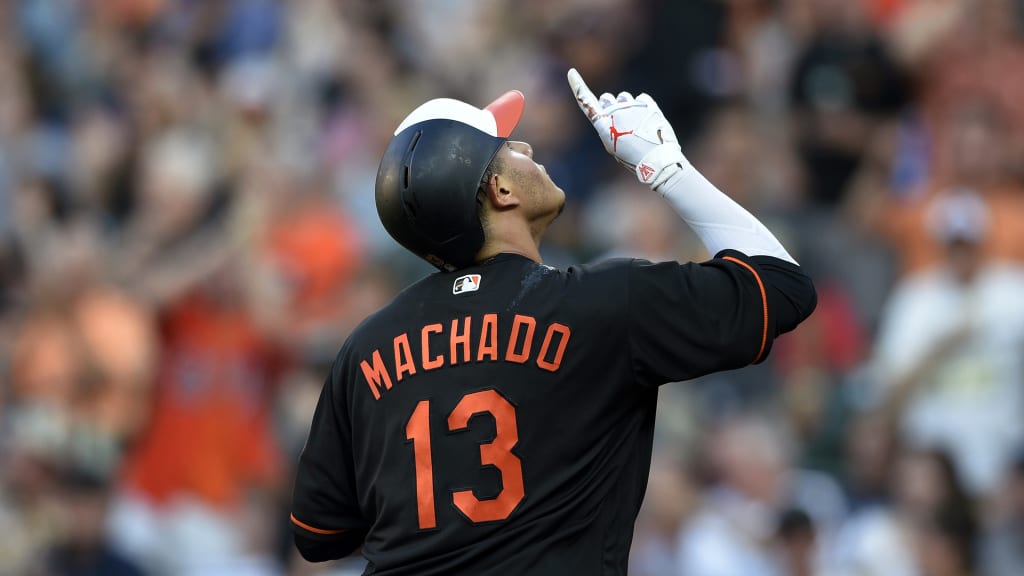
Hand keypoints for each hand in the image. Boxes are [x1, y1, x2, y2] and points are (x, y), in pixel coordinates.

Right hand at [567, 68, 686, 188]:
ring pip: (624, 97)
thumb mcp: (614, 145)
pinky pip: (641, 98)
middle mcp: (614, 111)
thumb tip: (613, 105)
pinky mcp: (648, 103)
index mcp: (602, 124)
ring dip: (627, 105)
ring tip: (636, 124)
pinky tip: (647, 121)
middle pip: (607, 98)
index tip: (572, 72)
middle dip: (610, 105)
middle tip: (620, 121)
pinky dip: (643, 106)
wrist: (657, 161)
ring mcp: (632, 106)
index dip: (577, 86)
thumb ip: (609, 124)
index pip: (585, 100)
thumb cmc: (632, 157)